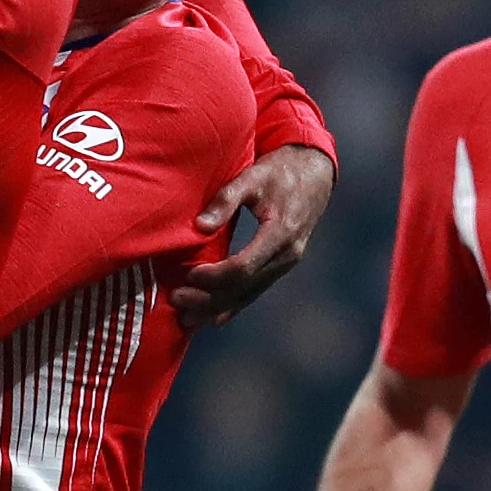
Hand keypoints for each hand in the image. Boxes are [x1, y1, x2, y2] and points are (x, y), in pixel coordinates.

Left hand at [168, 143, 334, 327]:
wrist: (314, 173)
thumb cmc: (280, 171)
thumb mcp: (253, 176)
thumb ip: (226, 199)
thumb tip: (200, 226)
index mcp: (281, 233)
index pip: (244, 266)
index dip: (214, 276)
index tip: (188, 275)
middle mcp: (287, 254)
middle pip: (244, 287)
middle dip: (209, 297)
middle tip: (176, 299)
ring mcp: (286, 262)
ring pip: (250, 294)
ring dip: (217, 307)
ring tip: (188, 318)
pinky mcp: (282, 264)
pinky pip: (256, 290)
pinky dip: (234, 305)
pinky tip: (216, 319)